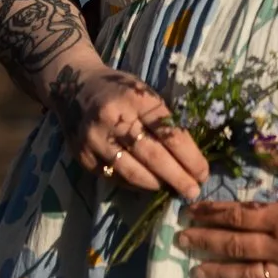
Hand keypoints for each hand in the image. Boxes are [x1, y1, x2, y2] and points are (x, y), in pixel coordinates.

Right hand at [46, 58, 209, 201]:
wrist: (74, 86)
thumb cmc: (119, 89)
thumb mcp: (144, 91)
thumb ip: (162, 118)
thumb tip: (190, 153)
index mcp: (135, 98)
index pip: (168, 132)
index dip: (189, 156)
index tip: (203, 172)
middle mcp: (113, 118)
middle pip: (152, 155)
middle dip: (177, 177)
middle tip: (194, 191)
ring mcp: (95, 139)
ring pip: (132, 171)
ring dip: (157, 185)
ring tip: (174, 191)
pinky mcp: (83, 156)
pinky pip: (114, 177)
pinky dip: (134, 184)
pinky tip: (149, 186)